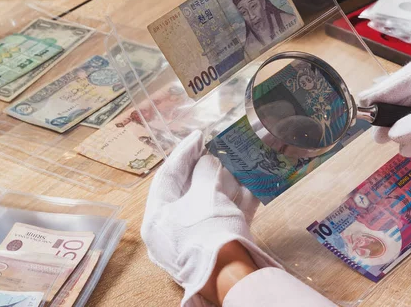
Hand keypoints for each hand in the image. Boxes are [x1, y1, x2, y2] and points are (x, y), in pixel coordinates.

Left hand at [141, 131, 279, 305]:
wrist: (233, 276)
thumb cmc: (210, 231)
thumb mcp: (206, 193)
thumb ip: (205, 171)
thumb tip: (208, 162)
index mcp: (158, 217)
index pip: (167, 176)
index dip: (184, 152)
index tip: (199, 135)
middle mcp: (171, 231)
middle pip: (189, 191)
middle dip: (208, 169)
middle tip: (220, 151)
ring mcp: (193, 242)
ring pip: (209, 205)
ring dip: (226, 185)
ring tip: (240, 168)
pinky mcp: (215, 250)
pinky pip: (223, 220)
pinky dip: (237, 205)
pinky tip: (252, 190)